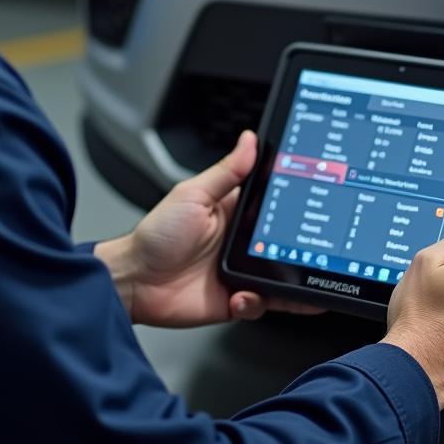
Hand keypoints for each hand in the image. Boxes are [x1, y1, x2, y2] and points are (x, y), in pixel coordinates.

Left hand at [96, 130, 323, 327]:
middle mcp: (241, 242)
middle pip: (283, 242)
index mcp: (234, 212)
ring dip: (288, 280)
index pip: (273, 204)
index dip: (292, 205)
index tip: (309, 203)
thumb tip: (250, 139)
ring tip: (290, 279)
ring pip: (281, 277)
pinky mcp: (235, 300)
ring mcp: (240, 272)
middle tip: (304, 248)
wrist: (134, 282)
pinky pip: (261, 304)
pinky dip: (257, 302)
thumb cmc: (156, 235)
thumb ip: (227, 171)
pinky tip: (242, 296)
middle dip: (297, 246)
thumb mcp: (193, 194)